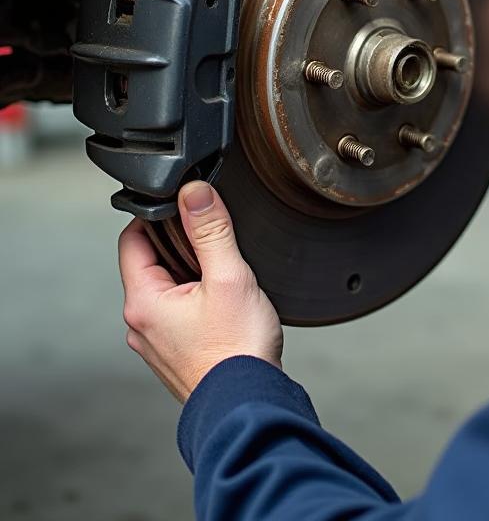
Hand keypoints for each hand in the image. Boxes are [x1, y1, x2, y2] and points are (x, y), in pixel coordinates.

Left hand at [118, 181, 283, 402]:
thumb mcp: (228, 277)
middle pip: (150, 263)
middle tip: (214, 238)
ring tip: (225, 273)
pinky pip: (178, 313)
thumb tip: (194, 192)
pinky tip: (226, 303)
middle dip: (180, 244)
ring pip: (166, 289)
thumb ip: (211, 230)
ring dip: (191, 273)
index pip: (132, 240)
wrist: (248, 405)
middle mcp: (140, 324)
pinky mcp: (175, 354)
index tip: (185, 206)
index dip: (157, 215)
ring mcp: (157, 343)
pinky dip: (197, 298)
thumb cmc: (237, 349)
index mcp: (143, 302)